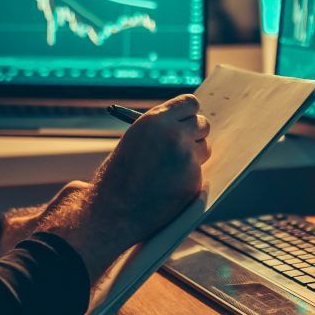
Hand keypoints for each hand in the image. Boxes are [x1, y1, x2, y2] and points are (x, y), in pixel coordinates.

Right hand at [40, 94, 210, 277]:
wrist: (110, 212)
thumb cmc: (117, 176)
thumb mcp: (134, 140)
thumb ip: (160, 129)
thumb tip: (187, 125)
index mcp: (155, 120)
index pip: (190, 103)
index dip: (187, 113)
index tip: (185, 120)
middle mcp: (174, 135)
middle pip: (203, 124)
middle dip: (193, 133)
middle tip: (182, 143)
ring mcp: (187, 159)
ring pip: (205, 148)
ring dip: (193, 156)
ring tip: (168, 169)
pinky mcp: (194, 182)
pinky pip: (200, 173)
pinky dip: (188, 179)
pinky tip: (167, 188)